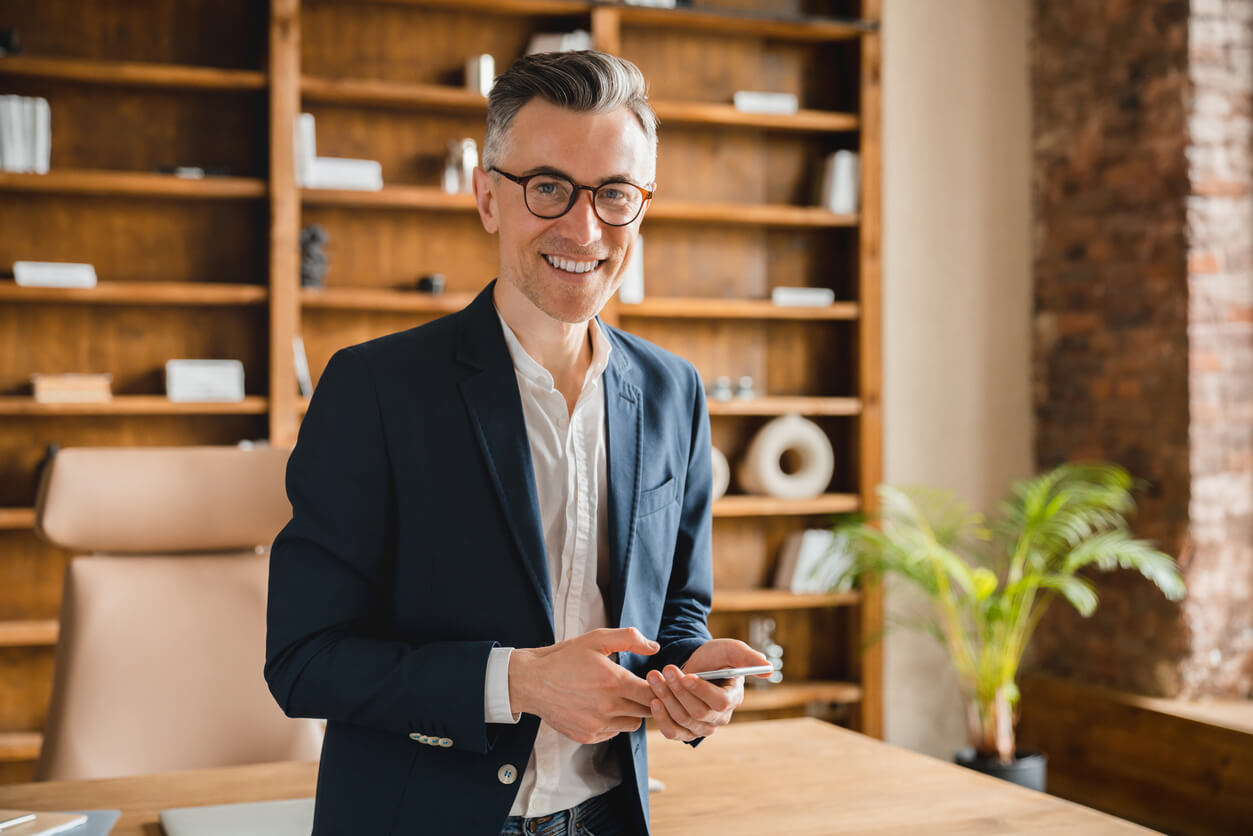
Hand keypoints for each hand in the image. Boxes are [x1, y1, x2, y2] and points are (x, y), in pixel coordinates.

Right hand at [509, 627, 658, 744]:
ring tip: (619, 698)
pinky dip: (613, 722)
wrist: (532, 681)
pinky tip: (602, 708)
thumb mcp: (596, 639)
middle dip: (647, 701)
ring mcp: (597, 725)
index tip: (654, 681)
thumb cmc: (565, 657)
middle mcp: (608, 707)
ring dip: (631, 713)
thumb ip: (630, 639)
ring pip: (632, 724)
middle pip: (647, 711)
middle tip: (639, 690)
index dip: (658, 688)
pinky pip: (613, 733)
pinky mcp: (587, 736)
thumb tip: (655, 647)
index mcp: (613, 681)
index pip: (653, 693)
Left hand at [646, 639, 770, 741]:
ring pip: (682, 720)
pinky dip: (661, 718)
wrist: (693, 664)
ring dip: (666, 697)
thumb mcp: (731, 650)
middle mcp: (719, 718)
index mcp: (733, 698)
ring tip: (654, 677)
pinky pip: (672, 732)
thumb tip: (769, 669)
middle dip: (678, 689)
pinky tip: (654, 701)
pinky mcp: (684, 731)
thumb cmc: (714, 657)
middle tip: (666, 669)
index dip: (702, 691)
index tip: (687, 676)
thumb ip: (748, 657)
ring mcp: (702, 727)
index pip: (720, 703)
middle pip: (697, 712)